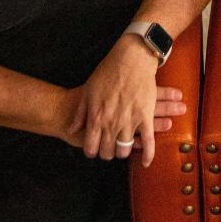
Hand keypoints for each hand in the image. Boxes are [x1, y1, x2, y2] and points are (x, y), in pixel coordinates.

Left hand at [74, 36, 167, 166]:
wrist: (131, 58)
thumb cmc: (108, 71)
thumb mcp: (88, 90)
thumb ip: (80, 113)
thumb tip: (72, 129)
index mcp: (96, 118)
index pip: (91, 148)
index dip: (91, 151)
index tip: (94, 148)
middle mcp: (112, 123)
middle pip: (108, 152)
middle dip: (106, 153)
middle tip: (108, 149)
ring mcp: (130, 121)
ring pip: (125, 150)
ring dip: (122, 152)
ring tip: (121, 147)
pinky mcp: (146, 116)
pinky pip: (148, 142)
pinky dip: (147, 155)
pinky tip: (145, 162)